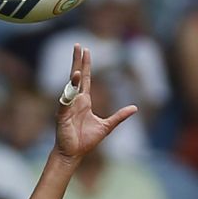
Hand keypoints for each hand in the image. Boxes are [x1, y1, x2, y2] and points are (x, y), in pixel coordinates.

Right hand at [54, 44, 137, 161]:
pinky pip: (65, 102)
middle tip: (78, 45)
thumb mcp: (107, 126)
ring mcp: (67, 107)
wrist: (74, 154)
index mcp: (84, 101)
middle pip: (76, 77)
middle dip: (77, 61)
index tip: (86, 50)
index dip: (85, 65)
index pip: (85, 79)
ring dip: (73, 78)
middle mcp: (75, 101)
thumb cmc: (86, 140)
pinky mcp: (62, 116)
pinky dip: (68, 94)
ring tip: (77, 69)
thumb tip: (135, 108)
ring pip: (70, 88)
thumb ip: (119, 116)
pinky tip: (71, 87)